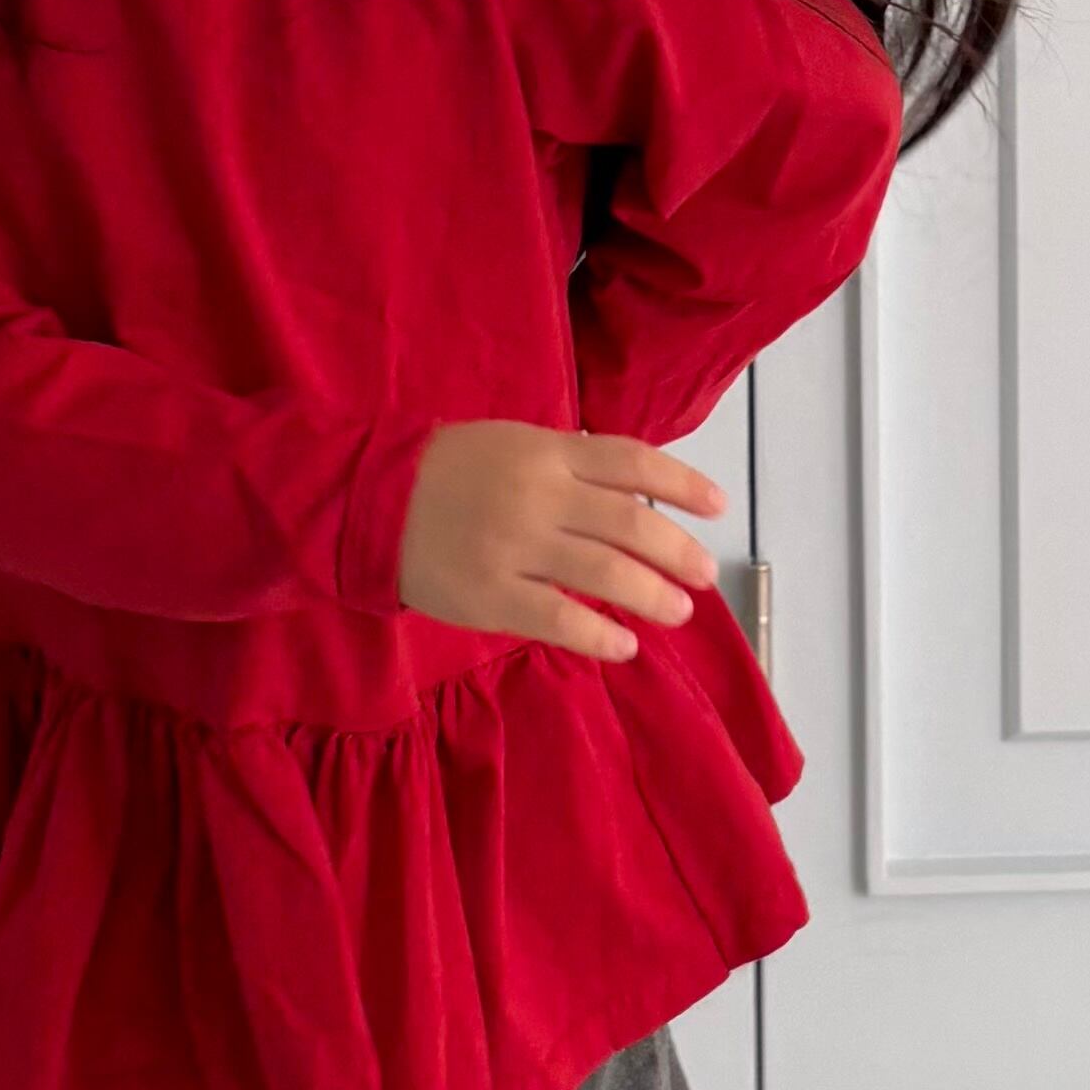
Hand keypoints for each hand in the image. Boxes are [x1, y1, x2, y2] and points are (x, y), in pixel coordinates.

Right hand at [398, 424, 724, 660]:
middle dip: (678, 551)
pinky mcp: (491, 595)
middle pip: (630, 524)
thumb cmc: (452, 472)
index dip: (683, 483)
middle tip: (703, 574)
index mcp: (548, 452)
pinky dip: (601, 636)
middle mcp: (539, 496)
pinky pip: (560, 620)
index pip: (633, 462)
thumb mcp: (515, 445)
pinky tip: (625, 645)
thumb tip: (641, 500)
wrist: (370, 502)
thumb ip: (572, 466)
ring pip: (604, 574)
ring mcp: (515, 547)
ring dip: (652, 596)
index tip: (718, 505)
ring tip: (677, 611)